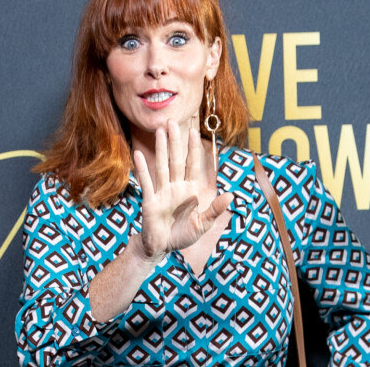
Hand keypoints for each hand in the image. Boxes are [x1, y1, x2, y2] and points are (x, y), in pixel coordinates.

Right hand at [133, 120, 232, 260]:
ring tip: (158, 131)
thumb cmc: (183, 234)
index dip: (193, 148)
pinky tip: (138, 155)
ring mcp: (162, 192)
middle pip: (176, 159)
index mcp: (190, 190)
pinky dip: (142, 169)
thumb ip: (215, 210)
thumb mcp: (203, 225)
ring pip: (162, 165)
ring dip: (161, 148)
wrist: (162, 247)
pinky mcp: (150, 201)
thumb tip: (231, 195)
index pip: (192, 164)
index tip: (194, 131)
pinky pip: (146, 183)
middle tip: (172, 121)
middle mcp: (176, 186)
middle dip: (175, 141)